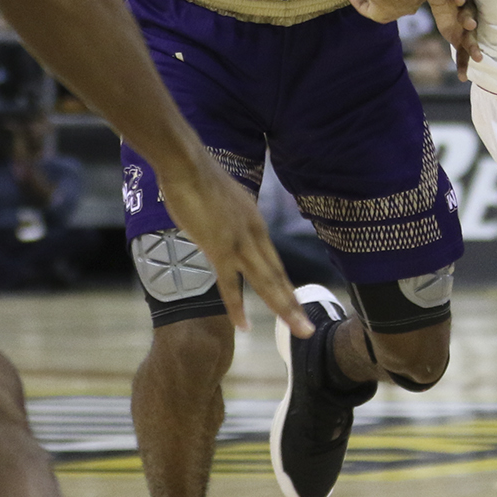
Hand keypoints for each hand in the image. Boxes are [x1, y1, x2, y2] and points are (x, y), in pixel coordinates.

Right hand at [154, 149, 307, 334]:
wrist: (188, 166)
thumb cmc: (199, 179)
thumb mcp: (223, 201)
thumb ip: (229, 218)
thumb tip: (224, 224)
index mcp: (256, 223)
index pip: (274, 261)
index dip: (284, 285)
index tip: (295, 303)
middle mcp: (255, 235)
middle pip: (278, 276)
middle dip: (294, 304)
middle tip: (307, 328)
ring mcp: (240, 244)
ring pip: (266, 283)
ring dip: (282, 308)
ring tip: (298, 330)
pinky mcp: (220, 249)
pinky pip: (230, 284)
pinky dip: (237, 306)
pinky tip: (245, 325)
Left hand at [424, 0, 481, 80]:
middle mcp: (467, 10)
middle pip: (470, 16)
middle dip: (469, 21)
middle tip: (469, 26)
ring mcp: (465, 26)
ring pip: (471, 37)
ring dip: (473, 46)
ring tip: (478, 57)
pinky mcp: (460, 37)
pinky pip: (463, 52)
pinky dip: (463, 64)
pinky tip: (462, 77)